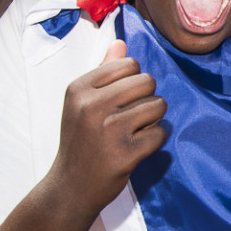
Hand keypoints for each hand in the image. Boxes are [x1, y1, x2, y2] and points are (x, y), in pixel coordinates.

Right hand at [49, 40, 166, 215]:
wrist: (70, 188)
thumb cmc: (80, 140)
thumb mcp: (82, 103)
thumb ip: (103, 71)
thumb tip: (120, 42)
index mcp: (79, 88)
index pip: (129, 64)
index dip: (132, 81)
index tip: (118, 101)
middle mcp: (91, 106)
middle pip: (147, 81)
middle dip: (146, 98)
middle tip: (130, 117)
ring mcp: (108, 130)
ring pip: (158, 105)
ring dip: (152, 119)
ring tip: (133, 132)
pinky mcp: (125, 154)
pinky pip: (160, 133)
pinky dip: (154, 141)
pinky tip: (136, 149)